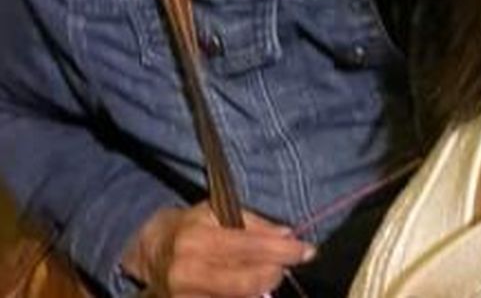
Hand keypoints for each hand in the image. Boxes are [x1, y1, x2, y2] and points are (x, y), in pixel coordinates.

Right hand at [121, 202, 314, 296]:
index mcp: (196, 241)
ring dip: (263, 287)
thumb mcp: (217, 211)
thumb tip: (288, 235)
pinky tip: (251, 286)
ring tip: (268, 271)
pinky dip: (247, 296)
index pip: (251, 248)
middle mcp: (189, 273)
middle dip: (276, 272)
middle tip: (286, 263)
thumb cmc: (191, 226)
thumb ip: (253, 223)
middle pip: (249, 282)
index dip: (284, 251)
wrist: (151, 252)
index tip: (308, 250)